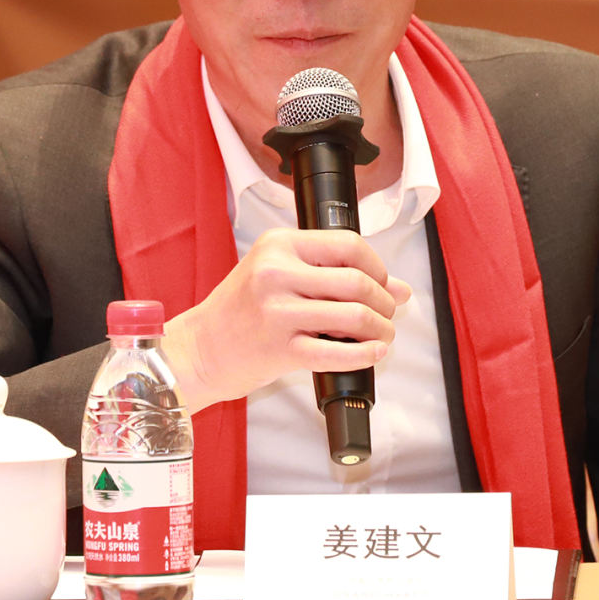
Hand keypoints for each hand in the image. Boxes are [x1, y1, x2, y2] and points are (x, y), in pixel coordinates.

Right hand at [162, 228, 410, 413]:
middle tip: (386, 313)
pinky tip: (373, 353)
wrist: (199, 348)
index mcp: (279, 245)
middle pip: (357, 281)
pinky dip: (366, 354)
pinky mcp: (279, 349)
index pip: (348, 244)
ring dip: (381, 328)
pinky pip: (338, 352)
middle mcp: (277, 272)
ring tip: (382, 334)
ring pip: (355, 316)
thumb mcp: (279, 275)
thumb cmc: (240, 310)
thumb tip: (399, 287)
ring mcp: (277, 311)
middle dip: (384, 301)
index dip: (377, 266)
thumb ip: (335, 274)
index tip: (382, 282)